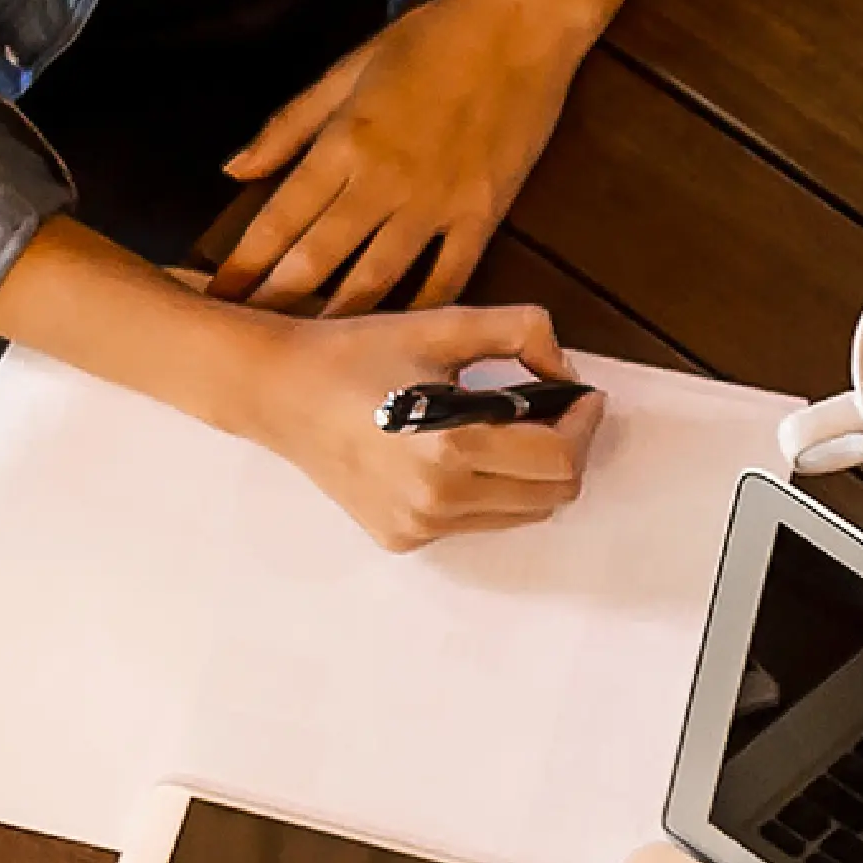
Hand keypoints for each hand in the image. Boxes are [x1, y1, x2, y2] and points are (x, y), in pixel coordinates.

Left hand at [212, 0, 594, 313]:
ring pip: (376, 280)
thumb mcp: (347, 69)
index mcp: (343, 143)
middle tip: (248, 339)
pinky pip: (447, 278)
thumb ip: (289, 126)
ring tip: (307, 351)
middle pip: (317, 261)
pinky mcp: (482, 215)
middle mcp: (381, 183)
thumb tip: (233, 170)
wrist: (520, 28)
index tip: (215, 298)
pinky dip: (419, 309)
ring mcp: (435, 205)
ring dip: (338, 318)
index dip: (243, 265)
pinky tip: (396, 335)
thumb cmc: (429, 39)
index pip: (278, 220)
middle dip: (276, 303)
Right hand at [235, 302, 601, 550]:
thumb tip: (565, 369)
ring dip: (532, 472)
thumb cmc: (357, 352)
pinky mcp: (402, 538)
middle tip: (554, 409)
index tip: (582, 395)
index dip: (584, 425)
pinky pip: (477, 521)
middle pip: (551, 496)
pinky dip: (491, 488)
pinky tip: (463, 451)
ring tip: (510, 427)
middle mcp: (437, 501)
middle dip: (567, 449)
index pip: (560, 460)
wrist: (279, 391)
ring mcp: (418, 527)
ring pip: (519, 514)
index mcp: (451, 449)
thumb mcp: (444, 325)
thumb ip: (521, 331)